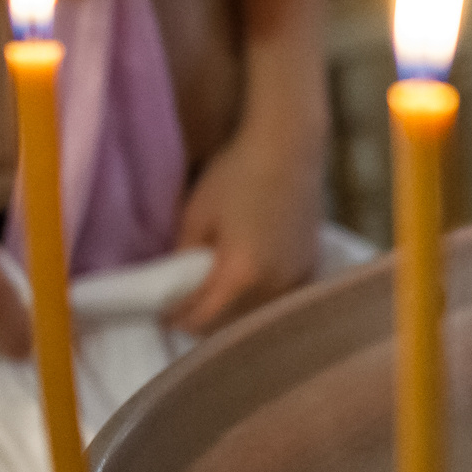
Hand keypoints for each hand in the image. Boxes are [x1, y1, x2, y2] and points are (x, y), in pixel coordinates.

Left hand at [163, 115, 323, 335]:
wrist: (288, 148)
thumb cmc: (237, 174)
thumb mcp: (196, 215)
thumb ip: (184, 257)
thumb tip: (176, 285)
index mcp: (241, 273)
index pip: (201, 318)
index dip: (176, 320)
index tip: (161, 315)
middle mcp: (274, 285)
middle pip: (232, 324)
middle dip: (205, 322)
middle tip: (184, 308)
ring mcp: (297, 276)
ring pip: (259, 315)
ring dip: (235, 314)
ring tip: (215, 300)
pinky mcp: (311, 265)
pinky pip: (281, 298)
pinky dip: (262, 301)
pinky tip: (249, 288)